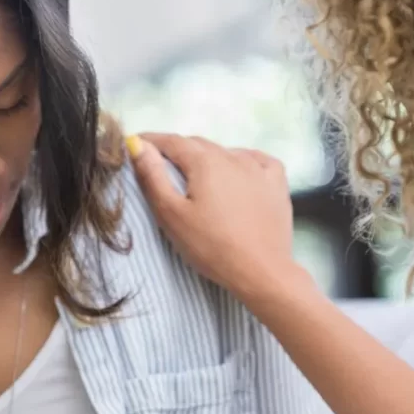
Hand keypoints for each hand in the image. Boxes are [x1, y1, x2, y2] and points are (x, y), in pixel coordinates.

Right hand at [127, 133, 301, 304]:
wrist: (261, 272)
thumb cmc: (210, 247)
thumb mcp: (172, 214)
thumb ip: (153, 177)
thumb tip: (137, 144)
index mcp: (205, 161)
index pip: (171, 142)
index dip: (151, 142)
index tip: (136, 145)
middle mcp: (233, 156)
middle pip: (198, 145)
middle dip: (177, 151)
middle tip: (162, 166)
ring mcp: (259, 168)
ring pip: (226, 152)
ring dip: (208, 158)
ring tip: (198, 177)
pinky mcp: (277, 183)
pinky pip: (256, 160)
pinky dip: (242, 162)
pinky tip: (238, 174)